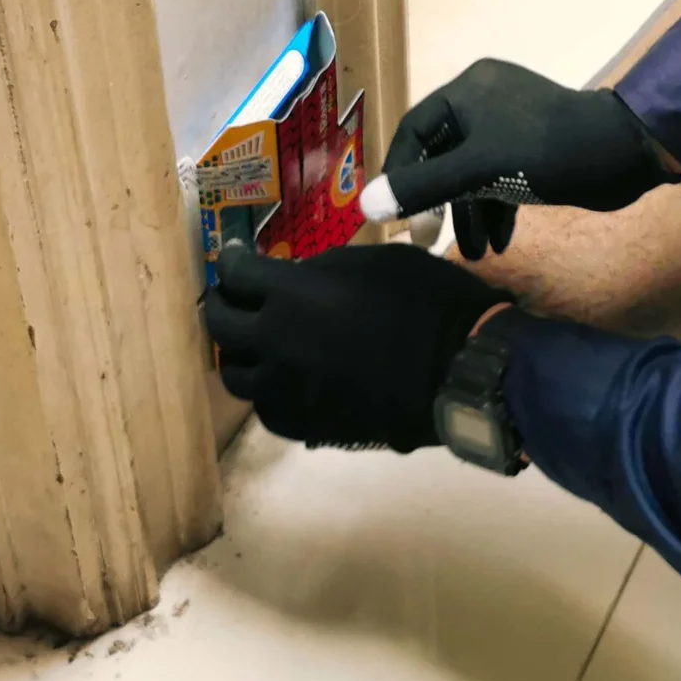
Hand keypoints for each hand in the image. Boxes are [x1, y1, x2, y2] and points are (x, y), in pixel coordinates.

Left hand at [203, 241, 510, 450]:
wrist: (459, 369)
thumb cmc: (427, 301)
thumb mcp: (373, 262)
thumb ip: (322, 271)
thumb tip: (293, 280)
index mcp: (290, 294)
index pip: (235, 273)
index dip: (232, 261)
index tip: (238, 257)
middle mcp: (273, 341)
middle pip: (221, 324)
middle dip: (224, 304)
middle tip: (236, 297)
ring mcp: (284, 388)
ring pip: (235, 373)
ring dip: (243, 352)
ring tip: (258, 343)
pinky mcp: (301, 423)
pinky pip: (266, 407)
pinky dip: (269, 390)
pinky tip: (287, 380)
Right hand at [375, 58, 680, 259]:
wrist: (622, 154)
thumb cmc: (543, 153)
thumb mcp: (477, 170)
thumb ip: (423, 187)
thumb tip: (367, 205)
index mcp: (468, 90)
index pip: (414, 132)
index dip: (400, 173)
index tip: (394, 213)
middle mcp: (486, 100)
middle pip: (445, 155)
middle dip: (442, 203)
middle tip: (429, 240)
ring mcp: (513, 124)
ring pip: (476, 172)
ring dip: (472, 214)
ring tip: (475, 256)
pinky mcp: (537, 149)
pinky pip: (503, 177)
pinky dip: (498, 209)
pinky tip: (499, 244)